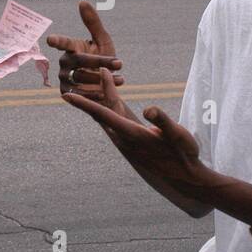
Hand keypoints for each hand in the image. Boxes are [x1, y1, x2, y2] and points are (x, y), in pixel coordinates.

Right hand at [46, 1, 124, 95]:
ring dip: (102, 78)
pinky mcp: (66, 92)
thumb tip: (82, 1)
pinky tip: (107, 91)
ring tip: (120, 79)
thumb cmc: (104, 59)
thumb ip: (93, 23)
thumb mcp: (102, 41)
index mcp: (72, 47)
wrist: (106, 85)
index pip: (64, 42)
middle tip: (120, 63)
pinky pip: (80, 93)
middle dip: (101, 61)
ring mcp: (64, 77)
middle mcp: (65, 61)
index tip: (50, 39)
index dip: (58, 41)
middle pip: (80, 60)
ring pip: (82, 77)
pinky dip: (96, 92)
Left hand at [63, 68, 204, 193]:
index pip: (103, 115)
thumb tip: (149, 108)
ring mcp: (127, 144)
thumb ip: (163, 121)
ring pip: (109, 119)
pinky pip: (117, 124)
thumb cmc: (184, 156)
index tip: (66, 96)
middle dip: (99, 91)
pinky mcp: (133, 146)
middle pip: (104, 112)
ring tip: (104, 81)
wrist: (185, 181)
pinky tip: (116, 106)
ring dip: (105, 101)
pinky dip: (113, 110)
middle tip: (99, 70)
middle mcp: (125, 140)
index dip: (84, 104)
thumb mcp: (178, 135)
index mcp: (132, 135)